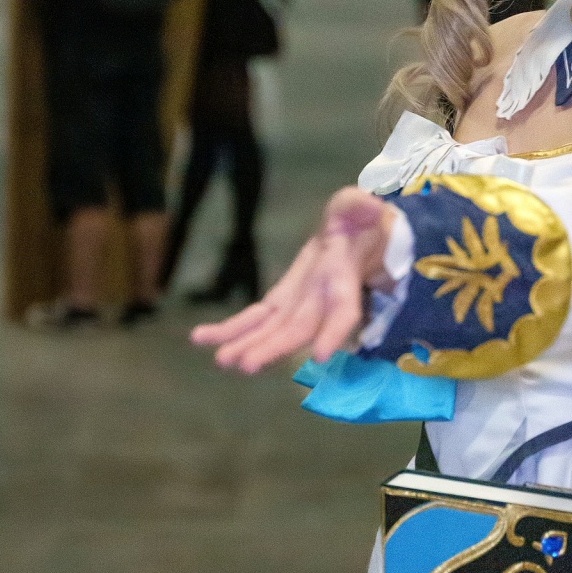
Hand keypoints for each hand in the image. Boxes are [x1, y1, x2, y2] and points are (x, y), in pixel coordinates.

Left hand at [192, 188, 397, 373]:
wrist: (352, 240)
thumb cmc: (358, 222)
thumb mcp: (358, 207)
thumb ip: (359, 207)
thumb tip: (370, 209)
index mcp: (342, 279)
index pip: (343, 311)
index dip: (334, 332)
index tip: (322, 355)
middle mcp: (320, 301)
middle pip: (297, 330)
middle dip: (272, 348)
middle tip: (246, 365)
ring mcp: (297, 305)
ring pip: (272, 332)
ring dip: (247, 346)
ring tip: (221, 360)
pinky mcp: (279, 303)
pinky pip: (254, 320)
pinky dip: (230, 330)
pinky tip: (200, 338)